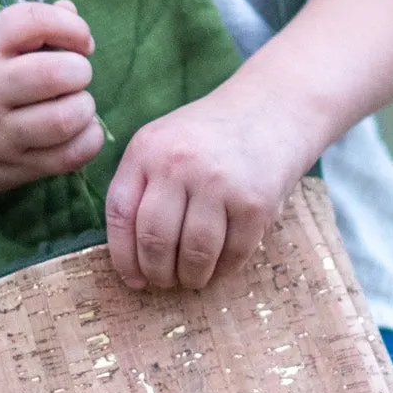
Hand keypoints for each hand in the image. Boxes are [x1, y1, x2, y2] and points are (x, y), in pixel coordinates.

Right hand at [0, 0, 103, 193]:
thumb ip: (25, 29)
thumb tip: (71, 10)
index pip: (32, 22)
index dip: (70, 26)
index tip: (79, 41)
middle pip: (55, 75)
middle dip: (80, 71)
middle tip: (75, 77)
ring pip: (64, 120)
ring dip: (84, 109)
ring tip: (76, 105)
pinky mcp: (11, 169)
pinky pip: (66, 157)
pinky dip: (87, 141)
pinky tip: (79, 131)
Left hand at [104, 79, 312, 291]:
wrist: (270, 110)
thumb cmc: (208, 139)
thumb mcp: (163, 144)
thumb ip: (141, 189)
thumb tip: (131, 264)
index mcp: (147, 149)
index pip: (121, 214)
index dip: (123, 257)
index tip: (134, 279)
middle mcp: (179, 163)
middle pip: (155, 240)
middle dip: (158, 273)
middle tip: (165, 281)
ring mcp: (219, 182)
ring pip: (193, 254)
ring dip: (190, 277)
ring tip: (191, 278)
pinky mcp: (254, 203)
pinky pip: (232, 254)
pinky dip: (223, 270)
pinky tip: (219, 267)